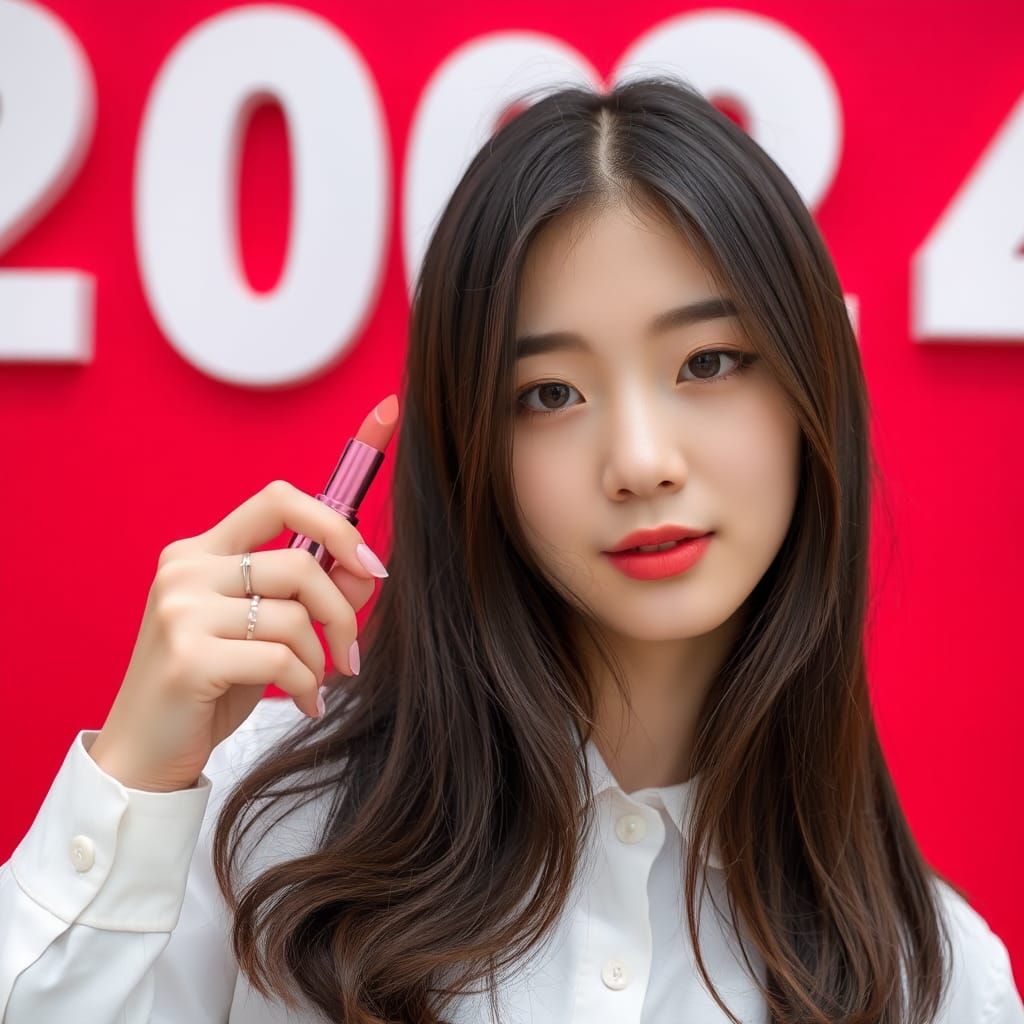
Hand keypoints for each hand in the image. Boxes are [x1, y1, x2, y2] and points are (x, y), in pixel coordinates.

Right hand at [88, 479, 382, 791]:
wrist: (144, 754)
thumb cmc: (211, 687)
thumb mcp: (264, 631)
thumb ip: (311, 594)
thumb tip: (365, 569)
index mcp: (201, 551)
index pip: (278, 501)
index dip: (334, 525)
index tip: (368, 564)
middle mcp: (185, 570)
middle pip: (300, 565)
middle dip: (340, 615)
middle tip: (348, 655)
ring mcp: (181, 612)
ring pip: (293, 617)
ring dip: (318, 660)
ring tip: (310, 685)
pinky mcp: (188, 658)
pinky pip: (280, 660)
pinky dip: (305, 685)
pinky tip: (303, 703)